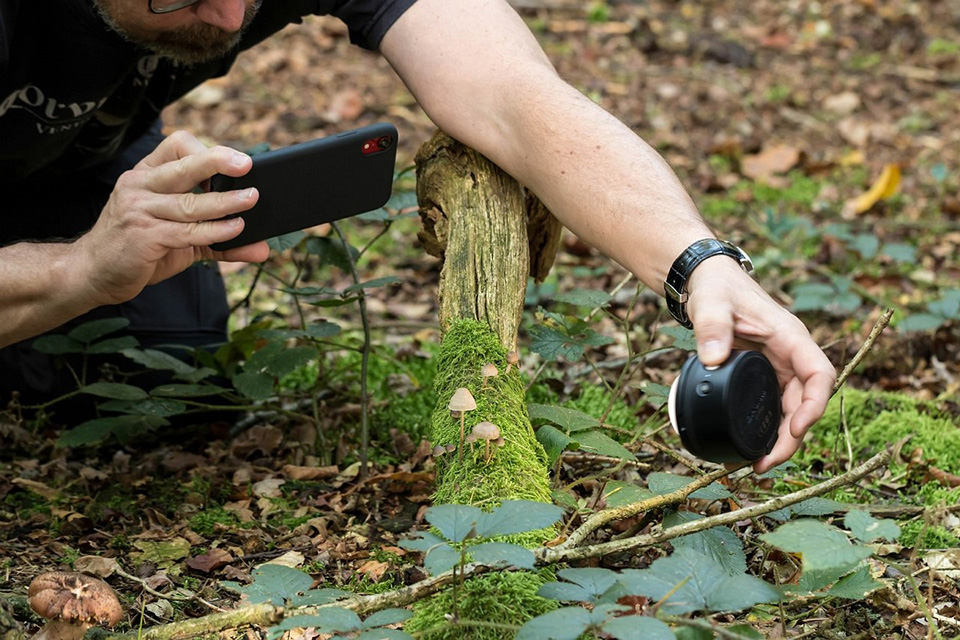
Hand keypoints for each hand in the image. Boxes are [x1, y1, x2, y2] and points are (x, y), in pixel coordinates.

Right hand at [74, 130, 269, 306]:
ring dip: (224, 201)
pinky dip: (214, 230)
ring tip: (251, 200)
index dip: (208, 151)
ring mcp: (138, 209)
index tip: (237, 162)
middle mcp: (139, 185)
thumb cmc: (140, 247)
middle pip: (183, 165)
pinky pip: (186, 231)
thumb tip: (262, 248)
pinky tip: (235, 230)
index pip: (177, 145)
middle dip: (217, 162)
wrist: (94, 273)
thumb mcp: (180, 236)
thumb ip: (219, 238)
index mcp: (147, 174)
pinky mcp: (142, 236)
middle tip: (247, 166)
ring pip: (189, 201)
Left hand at [686, 256, 835, 473]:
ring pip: (789, 411)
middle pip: (804, 403)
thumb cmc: (717, 288)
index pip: (819, 374)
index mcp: (790, 338)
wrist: (707, 283)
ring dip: (778, 440)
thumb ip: (712, 326)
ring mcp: (777, 369)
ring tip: (755, 466)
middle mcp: (790, 357)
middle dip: (791, 437)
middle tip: (764, 464)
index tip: (797, 428)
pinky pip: (770, 408)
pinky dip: (763, 429)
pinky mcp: (761, 377)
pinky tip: (746, 449)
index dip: (814, 404)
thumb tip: (712, 358)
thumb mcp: (712, 303)